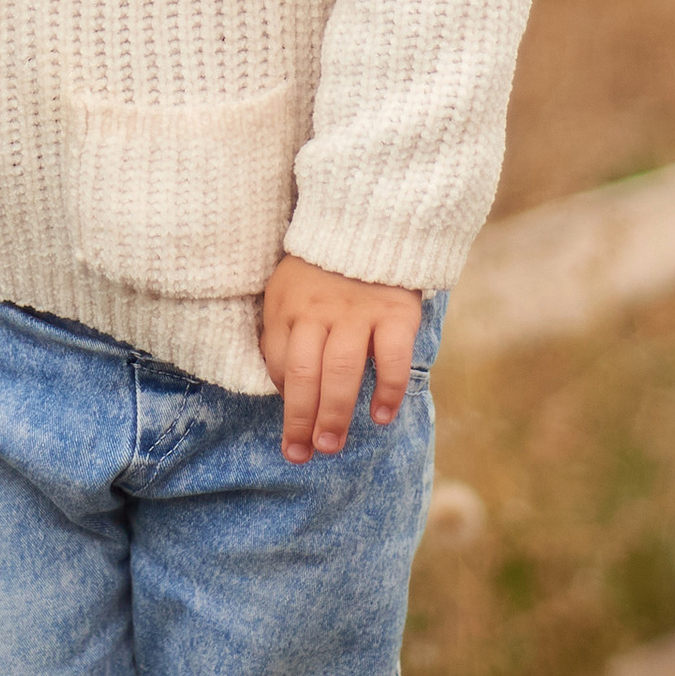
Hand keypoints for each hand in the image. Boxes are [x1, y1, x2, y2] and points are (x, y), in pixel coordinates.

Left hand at [259, 254, 422, 463]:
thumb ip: (286, 330)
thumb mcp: (290, 289)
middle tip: (302, 454)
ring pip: (341, 372)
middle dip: (300, 420)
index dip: (284, 396)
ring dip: (334, 414)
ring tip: (329, 446)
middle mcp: (319, 311)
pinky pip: (391, 359)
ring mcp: (357, 312)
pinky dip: (387, 390)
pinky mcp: (395, 313)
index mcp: (288, 306)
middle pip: (305, 374)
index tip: (292, 424)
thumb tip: (285, 386)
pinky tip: (382, 416)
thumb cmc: (324, 268)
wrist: (371, 221)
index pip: (280, 362)